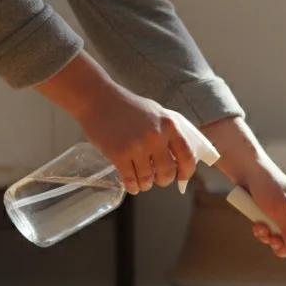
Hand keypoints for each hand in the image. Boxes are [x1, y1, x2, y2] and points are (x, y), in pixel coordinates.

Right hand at [35, 52, 205, 193]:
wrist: (98, 99)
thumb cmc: (129, 106)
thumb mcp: (158, 113)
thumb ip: (170, 132)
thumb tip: (181, 157)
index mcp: (170, 127)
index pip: (187, 157)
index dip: (186, 172)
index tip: (182, 178)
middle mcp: (156, 137)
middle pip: (167, 172)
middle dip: (163, 180)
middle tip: (158, 180)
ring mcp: (137, 146)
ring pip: (148, 178)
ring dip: (146, 184)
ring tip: (143, 182)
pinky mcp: (118, 154)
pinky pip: (130, 179)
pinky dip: (132, 186)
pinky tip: (132, 186)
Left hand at [201, 117, 285, 276]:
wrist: (246, 171)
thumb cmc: (268, 184)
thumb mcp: (281, 208)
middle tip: (275, 245)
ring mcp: (285, 221)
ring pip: (283, 244)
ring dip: (271, 240)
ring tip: (261, 228)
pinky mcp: (272, 221)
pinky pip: (270, 237)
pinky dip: (263, 233)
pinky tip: (256, 224)